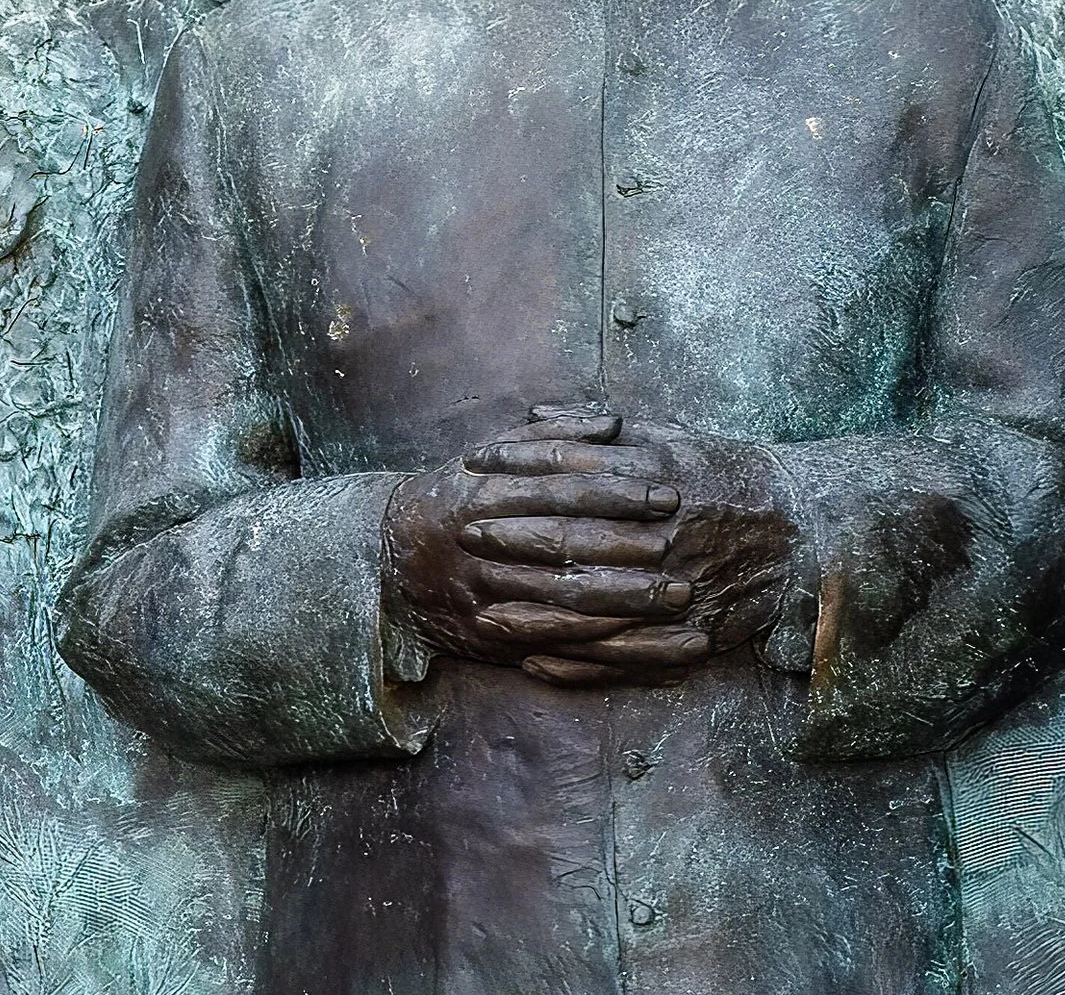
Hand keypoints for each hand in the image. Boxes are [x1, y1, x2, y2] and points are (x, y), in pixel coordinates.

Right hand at [384, 409, 705, 685]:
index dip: (619, 491)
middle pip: (565, 544)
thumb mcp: (493, 452)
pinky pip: (545, 639)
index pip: (563, 487)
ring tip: (677, 600)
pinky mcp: (486, 632)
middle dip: (627, 549)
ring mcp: (483, 592)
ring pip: (560, 598)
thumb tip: (614, 424)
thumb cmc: (456, 494)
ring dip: (623, 602)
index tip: (668, 495)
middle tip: (680, 550)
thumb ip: (555, 434)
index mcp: (487, 489)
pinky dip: (592, 640)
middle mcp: (484, 541)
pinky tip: (638, 639)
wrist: (384, 560)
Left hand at [465, 417, 804, 684]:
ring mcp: (675, 584)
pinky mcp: (687, 630)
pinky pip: (623, 653)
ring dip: (532, 608)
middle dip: (512, 535)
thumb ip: (602, 430)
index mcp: (658, 476)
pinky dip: (576, 660)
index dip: (517, 464)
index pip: (570, 467)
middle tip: (466, 534)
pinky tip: (535, 662)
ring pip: (590, 603)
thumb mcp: (673, 438)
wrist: (801, 529)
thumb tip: (534, 412)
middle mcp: (661, 531)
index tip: (474, 466)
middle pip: (572, 535)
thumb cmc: (728, 478)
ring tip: (482, 610)